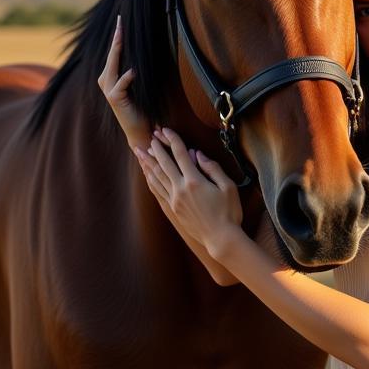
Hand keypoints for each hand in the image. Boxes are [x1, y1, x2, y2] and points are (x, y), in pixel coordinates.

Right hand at [97, 14, 149, 147]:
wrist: (140, 129)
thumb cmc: (142, 106)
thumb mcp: (139, 85)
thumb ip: (136, 70)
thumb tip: (144, 49)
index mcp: (110, 77)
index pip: (114, 53)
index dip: (116, 37)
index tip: (120, 20)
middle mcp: (105, 81)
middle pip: (112, 56)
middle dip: (116, 38)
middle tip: (120, 21)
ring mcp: (108, 90)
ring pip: (113, 65)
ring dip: (118, 50)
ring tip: (121, 35)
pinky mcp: (114, 98)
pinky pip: (122, 83)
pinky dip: (128, 77)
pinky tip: (134, 71)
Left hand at [135, 127, 243, 256]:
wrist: (221, 239)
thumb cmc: (229, 213)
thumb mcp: (228, 187)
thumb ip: (213, 168)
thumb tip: (197, 154)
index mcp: (195, 181)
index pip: (180, 154)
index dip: (172, 140)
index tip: (165, 130)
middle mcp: (180, 189)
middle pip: (164, 163)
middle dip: (156, 148)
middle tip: (150, 136)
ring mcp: (174, 200)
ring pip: (156, 177)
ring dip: (147, 162)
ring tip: (139, 151)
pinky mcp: (173, 210)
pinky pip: (157, 191)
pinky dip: (150, 179)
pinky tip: (147, 174)